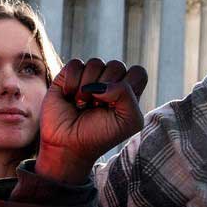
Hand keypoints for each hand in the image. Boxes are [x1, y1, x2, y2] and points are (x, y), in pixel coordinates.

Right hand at [36, 59, 148, 184]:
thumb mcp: (128, 121)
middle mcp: (109, 82)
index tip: (117, 105)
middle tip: (97, 107)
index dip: (129, 84)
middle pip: (117, 65)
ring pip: (96, 62)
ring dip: (87, 87)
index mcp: (128, 92)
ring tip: (82, 104)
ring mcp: (88, 77)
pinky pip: (75, 63)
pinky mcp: (68, 76)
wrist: (68, 144)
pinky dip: (72, 81)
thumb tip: (102, 84)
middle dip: (106, 88)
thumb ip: (127, 95)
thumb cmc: (100, 135)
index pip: (138, 72)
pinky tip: (69, 96)